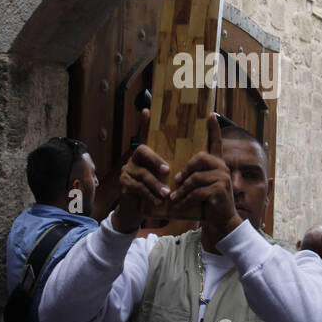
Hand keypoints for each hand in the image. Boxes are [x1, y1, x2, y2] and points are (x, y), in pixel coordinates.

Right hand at [113, 108, 170, 232]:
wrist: (138, 210)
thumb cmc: (157, 191)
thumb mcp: (166, 179)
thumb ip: (175, 167)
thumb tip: (198, 155)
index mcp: (146, 154)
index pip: (144, 135)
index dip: (144, 124)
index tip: (147, 110)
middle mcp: (134, 158)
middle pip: (142, 152)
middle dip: (156, 161)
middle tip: (167, 171)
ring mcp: (127, 170)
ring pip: (142, 174)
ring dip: (155, 185)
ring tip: (167, 194)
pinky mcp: (124, 184)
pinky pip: (137, 187)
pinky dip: (149, 194)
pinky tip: (157, 201)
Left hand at [168, 116, 240, 234]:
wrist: (222, 221)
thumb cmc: (209, 204)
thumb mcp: (201, 187)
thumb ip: (193, 177)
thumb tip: (176, 176)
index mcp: (218, 164)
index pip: (216, 143)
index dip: (214, 129)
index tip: (210, 114)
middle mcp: (223, 168)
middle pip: (199, 158)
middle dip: (185, 170)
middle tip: (176, 181)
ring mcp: (223, 178)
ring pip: (195, 178)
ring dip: (182, 190)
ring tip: (174, 198)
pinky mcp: (219, 190)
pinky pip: (197, 192)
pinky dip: (186, 199)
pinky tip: (180, 205)